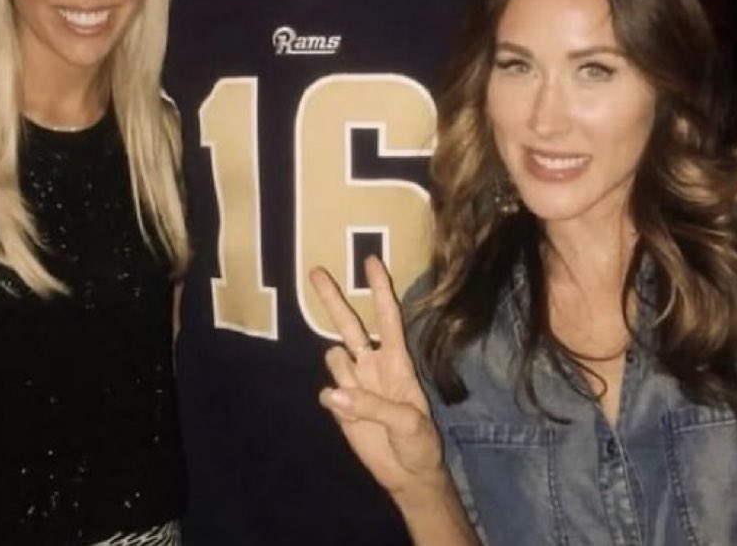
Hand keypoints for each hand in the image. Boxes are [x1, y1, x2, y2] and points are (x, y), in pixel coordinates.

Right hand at [309, 256, 444, 500]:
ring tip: (360, 400)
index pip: (388, 317)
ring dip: (342, 373)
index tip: (371, 261)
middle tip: (316, 270)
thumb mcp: (409, 425)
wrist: (408, 476)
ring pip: (334, 357)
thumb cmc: (420, 443)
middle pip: (349, 324)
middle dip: (333, 297)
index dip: (379, 289)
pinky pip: (327, 392)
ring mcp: (355, 383)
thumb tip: (333, 393)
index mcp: (397, 362)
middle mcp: (373, 365)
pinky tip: (349, 417)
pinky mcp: (339, 406)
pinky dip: (334, 402)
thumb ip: (374, 407)